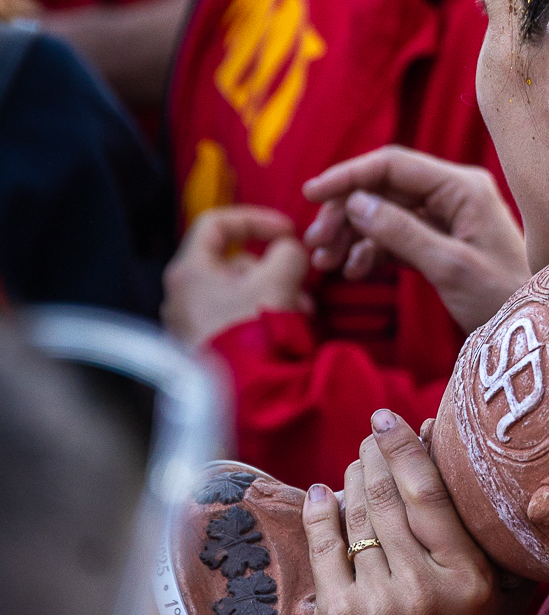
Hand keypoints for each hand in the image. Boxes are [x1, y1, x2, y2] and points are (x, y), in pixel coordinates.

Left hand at [162, 207, 309, 348]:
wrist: (243, 395)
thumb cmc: (253, 332)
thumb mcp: (280, 280)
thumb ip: (288, 252)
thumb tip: (288, 250)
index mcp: (189, 271)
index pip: (217, 224)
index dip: (256, 219)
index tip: (287, 231)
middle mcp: (179, 296)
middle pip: (231, 263)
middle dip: (273, 269)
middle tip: (302, 283)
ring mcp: (188, 325)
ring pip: (236, 293)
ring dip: (273, 294)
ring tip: (303, 313)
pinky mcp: (200, 349)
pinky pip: (233, 319)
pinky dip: (260, 316)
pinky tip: (286, 331)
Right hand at [301, 147, 528, 331]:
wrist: (530, 330)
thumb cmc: (503, 297)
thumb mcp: (450, 266)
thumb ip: (401, 232)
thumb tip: (356, 203)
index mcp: (462, 187)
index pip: (393, 165)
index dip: (348, 176)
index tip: (311, 194)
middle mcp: (453, 194)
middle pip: (383, 188)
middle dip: (346, 213)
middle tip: (316, 245)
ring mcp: (446, 217)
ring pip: (383, 213)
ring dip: (352, 234)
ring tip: (327, 263)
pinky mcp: (439, 242)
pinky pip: (394, 236)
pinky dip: (370, 251)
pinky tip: (353, 271)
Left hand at [303, 412, 527, 614]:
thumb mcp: (496, 598)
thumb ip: (485, 536)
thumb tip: (454, 459)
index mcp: (469, 579)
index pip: (430, 493)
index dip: (406, 447)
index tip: (392, 417)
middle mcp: (424, 589)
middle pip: (388, 498)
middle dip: (375, 456)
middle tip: (371, 433)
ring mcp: (378, 606)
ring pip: (356, 519)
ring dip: (352, 481)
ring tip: (356, 464)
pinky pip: (325, 551)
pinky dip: (321, 515)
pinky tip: (323, 496)